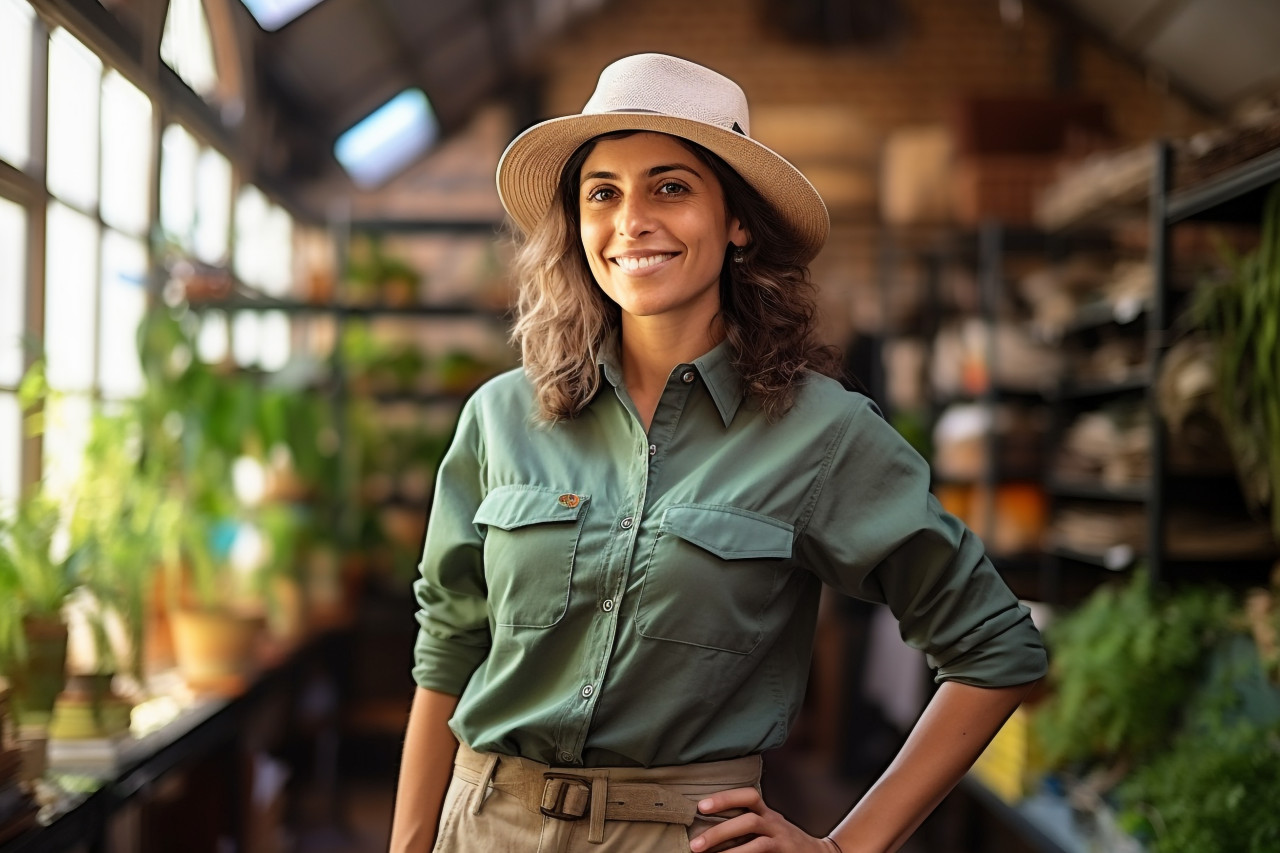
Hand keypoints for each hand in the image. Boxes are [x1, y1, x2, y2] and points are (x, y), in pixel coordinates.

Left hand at [688, 787, 839, 851]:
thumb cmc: (782, 841)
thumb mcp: (767, 826)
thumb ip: (745, 822)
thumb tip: (708, 828)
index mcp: (766, 812)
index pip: (748, 796)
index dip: (725, 798)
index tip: (701, 806)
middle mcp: (775, 822)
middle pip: (748, 820)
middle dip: (719, 831)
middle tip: (695, 845)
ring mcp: (782, 839)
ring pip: (757, 842)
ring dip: (730, 851)